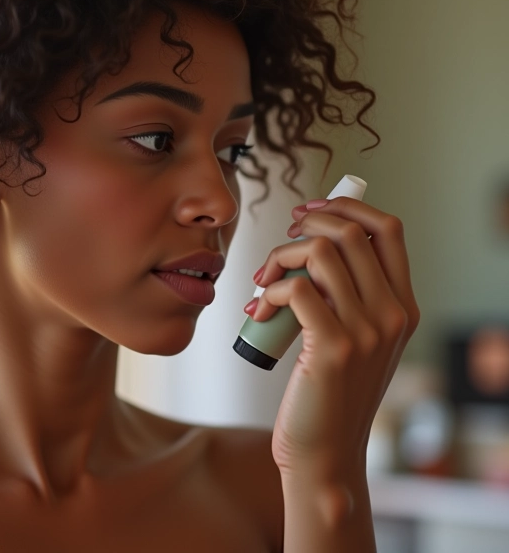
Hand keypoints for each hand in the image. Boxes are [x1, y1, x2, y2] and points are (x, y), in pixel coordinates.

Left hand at [248, 198, 418, 480]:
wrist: (324, 453)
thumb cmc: (328, 392)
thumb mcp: (354, 338)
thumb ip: (346, 294)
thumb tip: (309, 243)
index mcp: (401, 306)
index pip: (387, 228)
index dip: (346, 206)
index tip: (310, 212)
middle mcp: (392, 314)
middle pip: (350, 231)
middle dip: (305, 225)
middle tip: (281, 245)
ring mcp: (367, 330)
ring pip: (318, 252)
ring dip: (279, 256)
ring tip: (263, 282)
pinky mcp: (334, 346)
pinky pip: (294, 287)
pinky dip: (268, 290)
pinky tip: (259, 311)